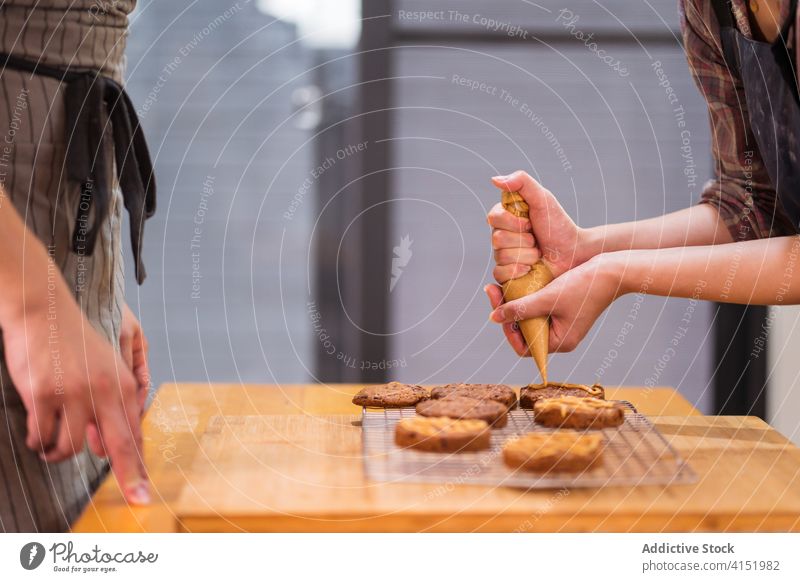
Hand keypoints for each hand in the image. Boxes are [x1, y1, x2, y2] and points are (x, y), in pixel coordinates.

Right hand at [2, 284, 148, 504]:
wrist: (42, 311)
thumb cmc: (74, 343)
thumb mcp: (105, 368)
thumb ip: (111, 405)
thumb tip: (109, 449)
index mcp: (123, 384)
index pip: (135, 433)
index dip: (140, 466)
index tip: (145, 492)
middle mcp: (104, 391)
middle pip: (120, 445)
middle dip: (131, 477)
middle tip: (138, 501)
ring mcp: (73, 394)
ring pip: (70, 447)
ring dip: (57, 453)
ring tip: (48, 447)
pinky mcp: (43, 395)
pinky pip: (41, 436)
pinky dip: (37, 441)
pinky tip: (35, 435)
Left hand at [486, 253, 624, 353]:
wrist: (613, 269)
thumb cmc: (584, 286)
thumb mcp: (548, 298)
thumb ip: (521, 309)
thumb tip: (494, 318)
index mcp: (561, 342)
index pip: (524, 348)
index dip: (507, 332)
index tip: (498, 310)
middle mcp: (561, 336)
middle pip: (524, 331)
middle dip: (507, 312)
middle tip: (492, 289)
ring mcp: (562, 322)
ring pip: (529, 317)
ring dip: (514, 303)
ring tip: (501, 284)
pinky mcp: (563, 308)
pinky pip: (538, 307)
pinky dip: (526, 297)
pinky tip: (516, 282)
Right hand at [487, 170, 593, 282]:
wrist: (573, 253)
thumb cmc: (558, 225)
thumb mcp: (543, 199)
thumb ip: (522, 182)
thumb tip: (494, 180)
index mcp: (506, 217)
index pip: (493, 217)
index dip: (513, 222)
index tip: (530, 222)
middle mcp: (502, 236)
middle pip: (497, 239)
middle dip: (523, 240)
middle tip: (537, 239)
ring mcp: (504, 256)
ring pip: (500, 256)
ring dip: (526, 255)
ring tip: (538, 254)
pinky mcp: (508, 275)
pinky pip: (499, 274)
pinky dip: (517, 271)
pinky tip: (530, 268)